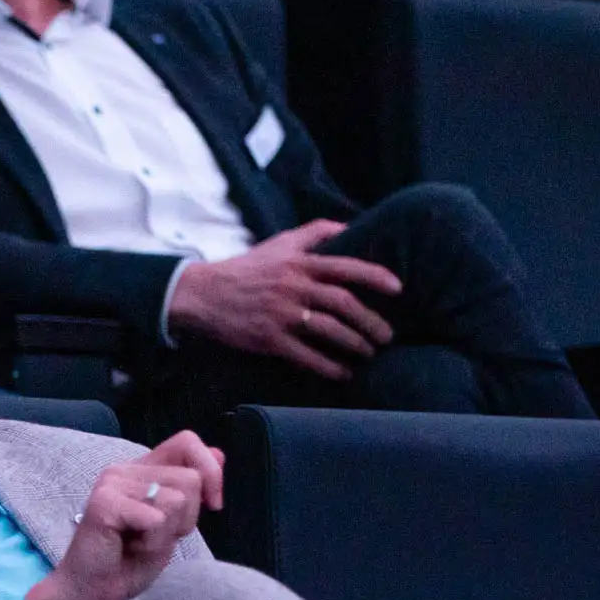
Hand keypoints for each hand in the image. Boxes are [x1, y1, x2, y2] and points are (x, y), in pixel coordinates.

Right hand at [24, 431, 222, 599]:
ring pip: (177, 499)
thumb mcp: (173, 522)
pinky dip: (152, 543)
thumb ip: (191, 488)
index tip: (213, 505)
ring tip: (141, 542)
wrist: (93, 591)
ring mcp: (112, 483)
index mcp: (141, 468)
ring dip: (168, 532)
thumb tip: (219, 454)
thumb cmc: (130, 560)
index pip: (187, 442)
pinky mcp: (104, 502)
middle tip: (155, 535)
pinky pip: (156, 519)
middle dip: (187, 517)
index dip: (210, 471)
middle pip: (190, 478)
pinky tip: (130, 548)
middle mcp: (124, 469)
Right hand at [166, 219, 402, 380]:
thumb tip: (351, 226)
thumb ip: (314, 233)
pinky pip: (307, 355)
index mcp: (297, 263)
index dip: (374, 276)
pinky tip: (344, 373)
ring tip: (369, 353)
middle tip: (387, 335)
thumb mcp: (278, 243)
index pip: (344, 267)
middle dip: (371, 321)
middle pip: (343, 303)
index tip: (398, 288)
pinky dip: (330, 367)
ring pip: (330, 330)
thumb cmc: (246, 268)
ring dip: (356, 344)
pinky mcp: (269, 338)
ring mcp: (280, 314)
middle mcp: (292, 287)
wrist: (202, 294)